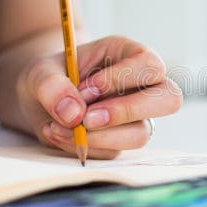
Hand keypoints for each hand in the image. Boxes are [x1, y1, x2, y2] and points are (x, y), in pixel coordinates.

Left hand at [15, 35, 182, 158]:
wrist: (37, 101)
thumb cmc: (48, 77)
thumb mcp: (39, 72)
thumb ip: (51, 85)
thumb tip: (73, 114)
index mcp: (128, 54)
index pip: (149, 65)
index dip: (120, 79)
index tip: (84, 90)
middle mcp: (141, 85)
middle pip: (169, 99)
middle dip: (127, 112)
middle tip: (87, 119)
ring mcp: (136, 116)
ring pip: (141, 134)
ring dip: (99, 136)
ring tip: (59, 127)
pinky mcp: (121, 140)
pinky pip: (113, 152)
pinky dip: (83, 147)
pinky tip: (59, 133)